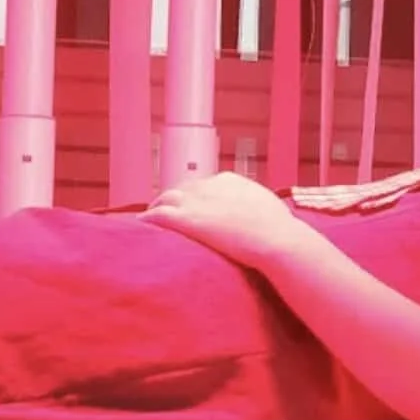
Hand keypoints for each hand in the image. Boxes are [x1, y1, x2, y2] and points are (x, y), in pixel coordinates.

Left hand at [138, 170, 311, 270]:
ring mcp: (196, 201)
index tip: (189, 206)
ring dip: (155, 207)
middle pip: (181, 189)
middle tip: (164, 213)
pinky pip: (158, 215)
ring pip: (165, 198)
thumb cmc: (279, 231)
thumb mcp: (268, 208)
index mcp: (228, 180)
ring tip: (148, 218)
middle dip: (172, 200)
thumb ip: (257, 207)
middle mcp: (209, 185)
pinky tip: (140, 225)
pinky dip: (148, 218)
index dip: (192, 196)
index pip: (201, 185)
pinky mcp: (186, 219)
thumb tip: (263, 215)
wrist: (275, 239)